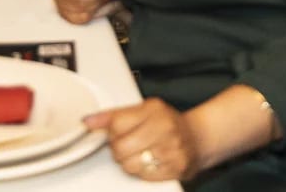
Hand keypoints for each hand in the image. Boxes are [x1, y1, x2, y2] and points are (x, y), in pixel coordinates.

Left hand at [84, 98, 200, 181]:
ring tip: (141, 153)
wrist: (197, 137)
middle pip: (120, 148)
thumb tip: (88, 121)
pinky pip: (144, 176)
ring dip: (130, 162)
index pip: (116, 124)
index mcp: (153, 109)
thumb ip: (113, 115)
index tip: (118, 132)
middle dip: (119, 150)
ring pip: (129, 165)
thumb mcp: (143, 111)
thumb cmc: (167, 123)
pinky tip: (151, 161)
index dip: (112, 132)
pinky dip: (143, 171)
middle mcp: (164, 126)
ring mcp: (172, 148)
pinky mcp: (176, 167)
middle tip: (129, 145)